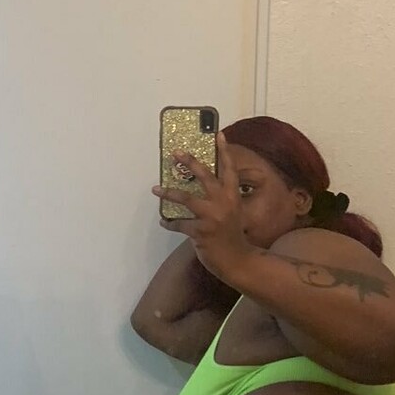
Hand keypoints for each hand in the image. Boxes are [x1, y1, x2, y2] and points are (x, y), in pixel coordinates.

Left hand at [152, 134, 255, 285]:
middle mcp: (224, 202)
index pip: (229, 169)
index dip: (224, 151)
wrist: (238, 260)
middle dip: (190, 162)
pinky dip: (169, 222)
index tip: (218, 134)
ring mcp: (213, 216)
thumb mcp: (233, 212)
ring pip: (187, 198)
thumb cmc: (233, 235)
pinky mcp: (201, 231)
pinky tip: (163, 221)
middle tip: (176, 152)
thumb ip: (222, 198)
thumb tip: (204, 186)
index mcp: (233, 196)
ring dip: (169, 192)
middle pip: (205, 176)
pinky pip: (179, 224)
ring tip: (155, 188)